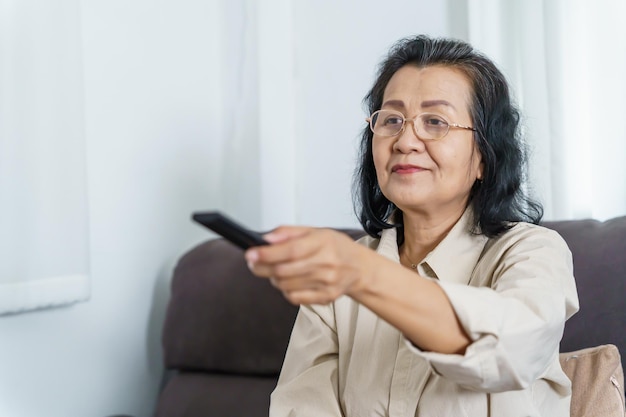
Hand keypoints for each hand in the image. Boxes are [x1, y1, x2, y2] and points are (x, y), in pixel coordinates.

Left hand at [245, 226, 367, 304]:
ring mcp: (326, 283)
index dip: (267, 254)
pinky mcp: (325, 297)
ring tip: (275, 270)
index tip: (251, 253)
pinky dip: (285, 290)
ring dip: (273, 278)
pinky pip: (294, 298)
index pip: (290, 250)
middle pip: (284, 270)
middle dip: (262, 267)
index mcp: (323, 242)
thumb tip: (266, 239)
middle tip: (253, 262)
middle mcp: (326, 263)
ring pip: (286, 285)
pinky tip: (289, 281)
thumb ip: (288, 232)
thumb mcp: (315, 231)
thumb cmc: (335, 247)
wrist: (359, 268)